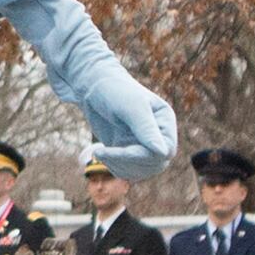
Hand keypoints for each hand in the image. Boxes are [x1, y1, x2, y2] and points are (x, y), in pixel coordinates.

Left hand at [2, 0, 174, 174]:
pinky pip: (128, 169)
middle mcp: (158, 133)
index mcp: (165, 120)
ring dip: (119, 165)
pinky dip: (114, 166)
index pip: (164, 151)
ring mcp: (144, 143)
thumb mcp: (130, 107)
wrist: (90, 84)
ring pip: (141, 170)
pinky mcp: (129, 149)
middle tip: (102, 152)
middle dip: (127, 162)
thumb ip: (146, 129)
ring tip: (99, 151)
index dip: (142, 156)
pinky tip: (100, 152)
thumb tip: (163, 152)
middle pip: (154, 164)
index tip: (116, 150)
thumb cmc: (111, 88)